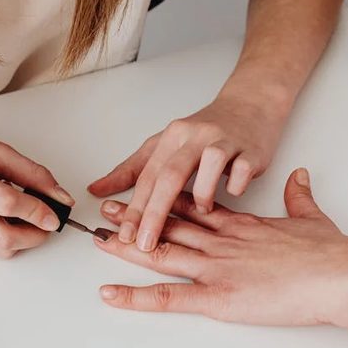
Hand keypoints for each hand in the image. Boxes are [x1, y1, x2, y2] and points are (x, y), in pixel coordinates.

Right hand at [0, 122, 73, 258]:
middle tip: (47, 221)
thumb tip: (57, 194)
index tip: (54, 213)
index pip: (5, 202)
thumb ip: (28, 171)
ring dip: (20, 238)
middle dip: (33, 236)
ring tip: (24, 214)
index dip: (35, 210)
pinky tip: (2, 216)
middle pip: (1, 238)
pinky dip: (3, 235)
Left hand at [88, 93, 288, 252]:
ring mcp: (226, 140)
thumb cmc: (205, 131)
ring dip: (202, 196)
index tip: (124, 236)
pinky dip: (235, 186)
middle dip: (155, 213)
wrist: (250, 104)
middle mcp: (196, 136)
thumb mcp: (164, 145)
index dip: (134, 208)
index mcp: (172, 137)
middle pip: (171, 175)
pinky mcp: (252, 149)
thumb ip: (132, 169)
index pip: (148, 176)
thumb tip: (96, 189)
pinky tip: (232, 191)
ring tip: (201, 212)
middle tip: (146, 243)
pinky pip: (242, 171)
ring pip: (210, 167)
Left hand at [93, 169, 347, 325]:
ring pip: (161, 251)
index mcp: (240, 224)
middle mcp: (220, 240)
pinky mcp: (218, 296)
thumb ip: (299, 197)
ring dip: (127, 246)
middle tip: (110, 208)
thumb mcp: (310, 216)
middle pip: (170, 222)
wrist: (338, 272)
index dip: (167, 200)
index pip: (194, 207)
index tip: (148, 193)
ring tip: (99, 238)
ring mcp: (216, 266)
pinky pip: (168, 297)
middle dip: (138, 215)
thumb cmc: (328, 250)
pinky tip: (111, 294)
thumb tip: (299, 177)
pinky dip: (136, 297)